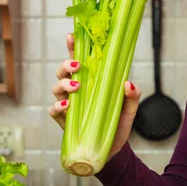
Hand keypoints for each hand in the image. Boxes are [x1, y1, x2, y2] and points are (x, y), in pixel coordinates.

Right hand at [48, 33, 140, 160]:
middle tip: (78, 65)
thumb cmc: (118, 123)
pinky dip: (58, 106)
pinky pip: (53, 110)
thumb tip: (128, 83)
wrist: (114, 150)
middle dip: (66, 64)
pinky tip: (67, 105)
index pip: (79, 60)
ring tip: (76, 86)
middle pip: (62, 72)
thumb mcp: (129, 108)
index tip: (71, 35)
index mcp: (91, 81)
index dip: (73, 47)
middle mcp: (76, 90)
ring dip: (64, 84)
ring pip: (56, 88)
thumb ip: (132, 95)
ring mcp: (69, 105)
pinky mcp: (64, 121)